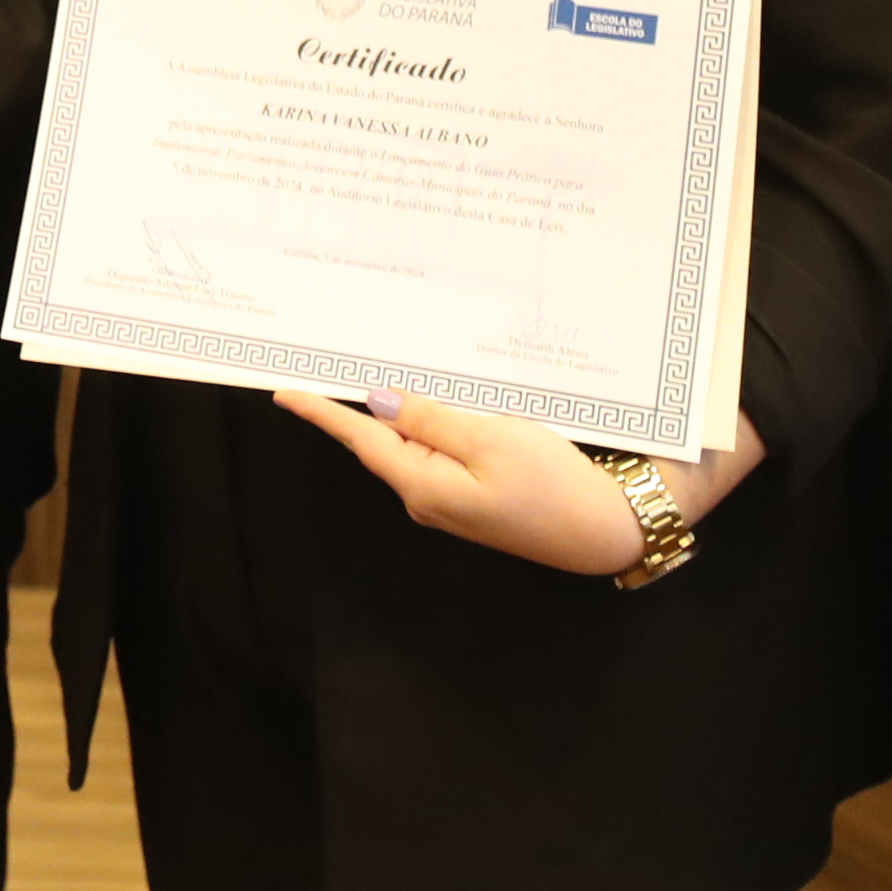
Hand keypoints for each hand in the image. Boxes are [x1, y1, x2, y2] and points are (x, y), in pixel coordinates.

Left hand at [275, 385, 767, 577]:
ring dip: (404, 409)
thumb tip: (382, 402)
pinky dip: (435, 424)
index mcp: (423, 484)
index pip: (362, 438)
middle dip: (362, 402)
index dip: (323, 413)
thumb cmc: (554, 486)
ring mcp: (452, 500)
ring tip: (387, 368)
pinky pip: (442, 452)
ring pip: (415, 443)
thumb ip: (431, 420)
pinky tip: (441, 400)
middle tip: (336, 359)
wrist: (606, 531)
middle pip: (384, 439)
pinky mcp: (476, 497)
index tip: (286, 392)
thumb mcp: (491, 440)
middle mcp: (427, 497)